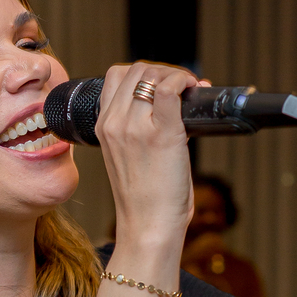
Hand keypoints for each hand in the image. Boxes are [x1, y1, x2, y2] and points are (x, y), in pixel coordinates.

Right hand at [95, 60, 199, 248]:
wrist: (147, 227)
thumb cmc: (144, 199)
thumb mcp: (127, 158)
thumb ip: (138, 130)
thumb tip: (172, 103)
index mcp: (102, 127)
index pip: (115, 76)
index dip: (143, 74)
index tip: (162, 86)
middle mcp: (115, 123)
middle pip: (135, 69)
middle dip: (162, 70)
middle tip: (182, 87)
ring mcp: (136, 127)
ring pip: (152, 73)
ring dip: (175, 74)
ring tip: (189, 90)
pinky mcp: (163, 134)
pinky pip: (170, 89)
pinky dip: (184, 81)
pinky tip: (194, 90)